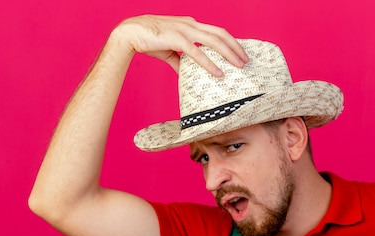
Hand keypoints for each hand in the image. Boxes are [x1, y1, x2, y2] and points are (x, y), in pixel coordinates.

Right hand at [110, 15, 248, 75]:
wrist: (128, 33)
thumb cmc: (147, 40)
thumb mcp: (168, 50)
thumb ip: (180, 60)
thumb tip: (185, 72)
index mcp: (189, 24)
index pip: (215, 31)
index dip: (229, 42)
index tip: (239, 53)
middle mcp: (190, 24)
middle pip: (220, 34)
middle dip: (235, 47)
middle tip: (246, 60)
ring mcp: (184, 30)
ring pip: (213, 41)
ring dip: (229, 54)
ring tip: (239, 65)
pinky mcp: (176, 39)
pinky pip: (197, 52)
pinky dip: (210, 63)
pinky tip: (219, 73)